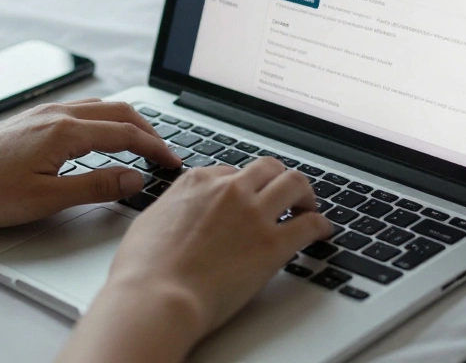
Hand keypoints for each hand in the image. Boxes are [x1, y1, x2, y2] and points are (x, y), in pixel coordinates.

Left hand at [0, 99, 182, 228]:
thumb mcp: (47, 199)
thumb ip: (96, 186)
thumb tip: (135, 178)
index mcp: (66, 131)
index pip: (127, 134)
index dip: (156, 148)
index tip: (173, 163)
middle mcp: (58, 114)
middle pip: (119, 113)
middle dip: (149, 131)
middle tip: (165, 154)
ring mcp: (43, 113)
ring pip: (100, 108)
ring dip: (127, 123)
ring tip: (142, 144)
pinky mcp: (32, 120)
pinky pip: (81, 110)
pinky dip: (104, 120)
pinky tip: (101, 136)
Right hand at [62, 158, 332, 361]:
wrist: (156, 297)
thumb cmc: (143, 270)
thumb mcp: (149, 222)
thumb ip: (172, 209)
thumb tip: (179, 212)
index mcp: (197, 182)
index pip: (232, 172)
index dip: (244, 185)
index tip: (249, 197)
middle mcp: (229, 190)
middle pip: (268, 168)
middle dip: (278, 179)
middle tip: (285, 195)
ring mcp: (253, 214)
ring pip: (295, 183)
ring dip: (305, 194)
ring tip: (308, 207)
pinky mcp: (272, 244)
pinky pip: (310, 223)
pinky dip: (321, 225)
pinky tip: (322, 232)